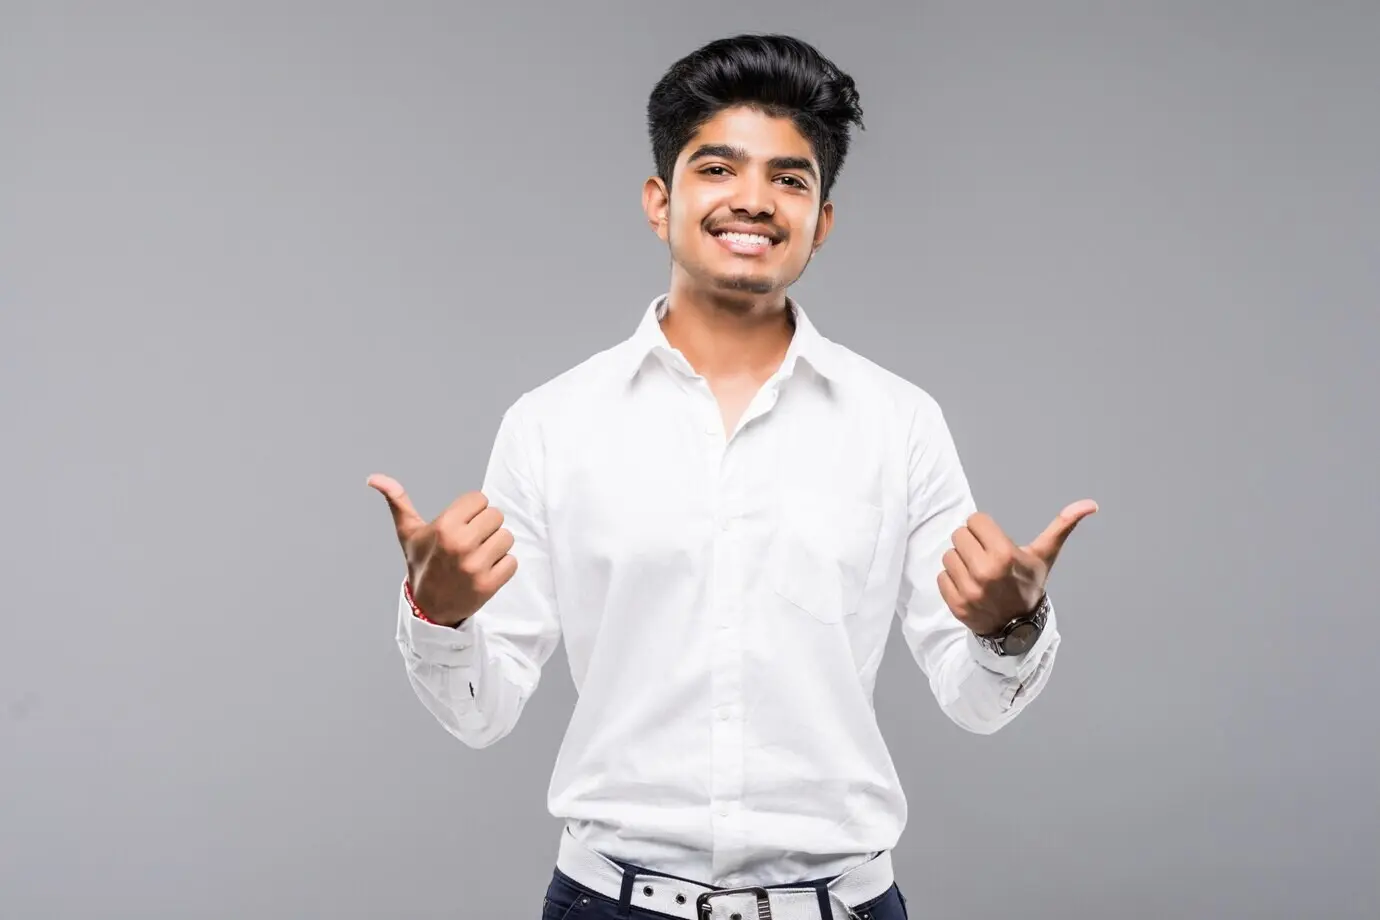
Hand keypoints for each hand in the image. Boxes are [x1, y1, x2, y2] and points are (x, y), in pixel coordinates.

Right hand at [367, 473, 517, 626]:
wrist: (428, 607)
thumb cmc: (422, 564)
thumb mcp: (408, 533)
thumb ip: (397, 501)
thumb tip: (374, 478)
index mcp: (445, 527)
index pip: (480, 499)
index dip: (472, 511)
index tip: (461, 525)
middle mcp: (461, 544)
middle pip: (496, 516)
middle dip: (485, 527)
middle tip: (470, 542)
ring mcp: (476, 566)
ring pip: (507, 537)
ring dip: (495, 547)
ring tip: (477, 556)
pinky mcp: (489, 584)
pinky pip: (512, 562)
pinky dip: (502, 566)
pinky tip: (484, 571)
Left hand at [938, 499, 1097, 635]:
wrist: (1019, 628)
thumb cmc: (1029, 585)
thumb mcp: (1045, 555)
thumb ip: (1062, 526)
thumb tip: (1091, 504)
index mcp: (1004, 554)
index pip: (975, 520)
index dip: (984, 529)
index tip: (994, 542)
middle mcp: (984, 571)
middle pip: (959, 535)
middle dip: (972, 543)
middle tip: (986, 557)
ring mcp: (968, 590)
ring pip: (949, 556)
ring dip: (961, 561)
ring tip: (978, 572)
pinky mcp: (956, 604)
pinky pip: (941, 577)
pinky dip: (952, 580)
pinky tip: (969, 586)